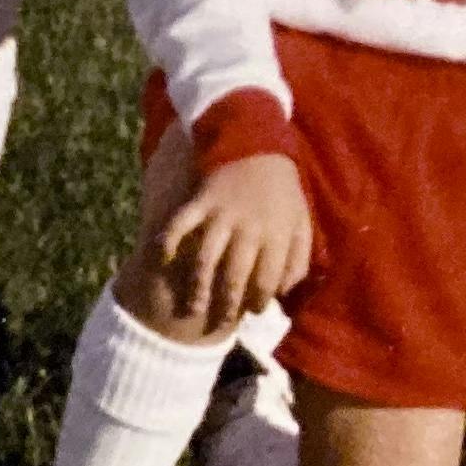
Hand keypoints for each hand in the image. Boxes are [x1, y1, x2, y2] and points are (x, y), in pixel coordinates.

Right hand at [152, 152, 313, 332]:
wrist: (259, 144)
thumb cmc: (283, 192)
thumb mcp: (303, 224)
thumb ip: (298, 261)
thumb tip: (282, 293)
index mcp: (276, 236)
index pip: (266, 281)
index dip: (259, 302)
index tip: (252, 311)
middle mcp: (248, 229)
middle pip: (234, 276)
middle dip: (226, 304)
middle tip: (219, 321)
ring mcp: (220, 214)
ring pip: (206, 257)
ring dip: (198, 285)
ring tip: (193, 307)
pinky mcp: (200, 200)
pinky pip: (180, 222)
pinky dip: (168, 240)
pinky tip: (163, 259)